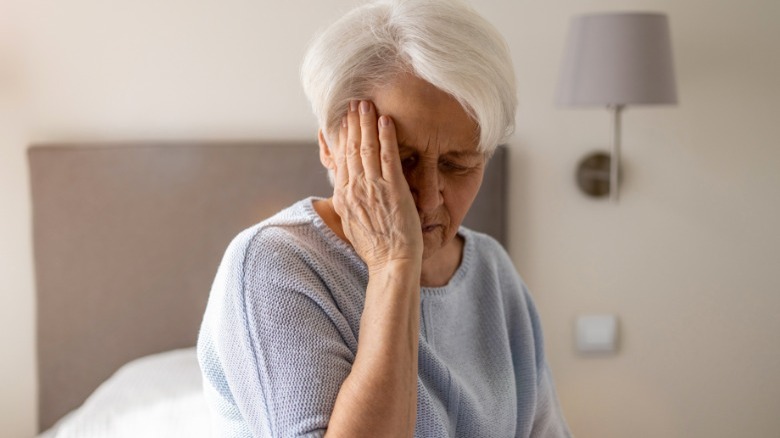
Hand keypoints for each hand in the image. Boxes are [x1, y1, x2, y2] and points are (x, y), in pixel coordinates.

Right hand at [331, 100, 422, 270]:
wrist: (391, 263)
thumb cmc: (377, 248)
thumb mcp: (353, 224)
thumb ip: (349, 204)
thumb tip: (345, 193)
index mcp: (345, 197)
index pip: (341, 160)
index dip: (342, 137)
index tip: (343, 120)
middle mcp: (355, 189)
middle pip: (351, 149)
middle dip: (351, 123)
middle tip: (353, 102)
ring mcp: (373, 188)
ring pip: (366, 148)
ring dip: (366, 123)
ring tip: (366, 103)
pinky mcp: (393, 189)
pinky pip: (388, 157)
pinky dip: (386, 136)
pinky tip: (386, 120)